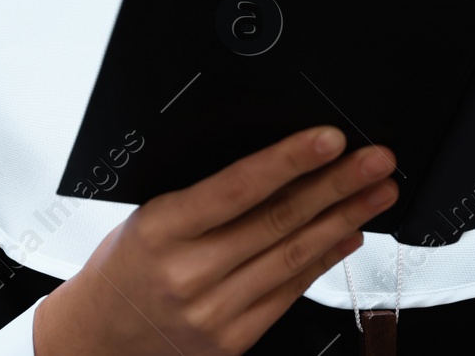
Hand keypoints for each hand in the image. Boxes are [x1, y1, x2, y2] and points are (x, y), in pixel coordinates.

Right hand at [34, 126, 397, 355]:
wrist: (97, 339)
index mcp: (161, 229)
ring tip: (377, 193)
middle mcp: (188, 272)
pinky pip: (290, 292)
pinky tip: (348, 234)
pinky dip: (325, 259)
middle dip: (338, 185)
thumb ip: (210, 194)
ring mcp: (213, 311)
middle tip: (376, 160)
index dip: (289, 160)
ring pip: (293, 256)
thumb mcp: (151, 216)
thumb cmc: (127, 266)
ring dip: (345, 219)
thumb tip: (283, 162)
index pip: (237, 187)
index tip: (330, 139)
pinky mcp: (232, 339)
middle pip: (278, 220)